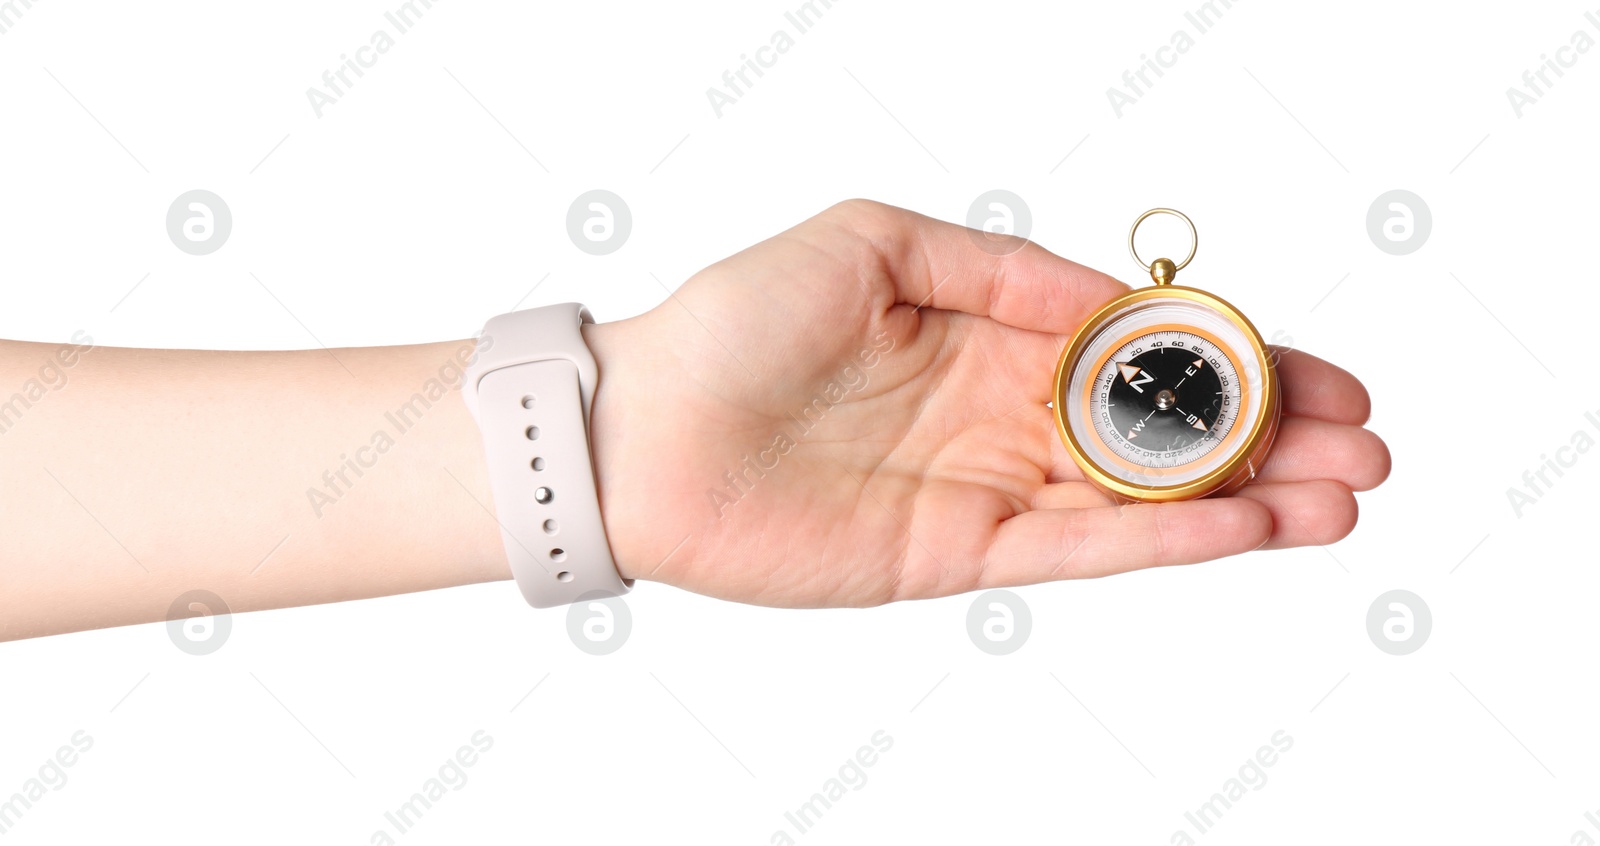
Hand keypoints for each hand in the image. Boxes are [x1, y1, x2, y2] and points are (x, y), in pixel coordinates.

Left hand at [582, 200, 1388, 606]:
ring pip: (1139, 503)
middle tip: (1363, 447)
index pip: (1137, 354)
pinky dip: (1162, 544)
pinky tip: (1242, 531)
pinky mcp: (955, 556)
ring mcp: (985, 491)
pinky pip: (1077, 551)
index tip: (1317, 371)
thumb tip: (1112, 292)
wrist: (646, 426)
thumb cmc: (738, 319)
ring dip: (1243, 502)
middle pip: (1159, 436)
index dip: (1229, 363)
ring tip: (1340, 499)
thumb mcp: (876, 240)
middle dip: (1263, 440)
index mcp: (989, 336)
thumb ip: (1004, 267)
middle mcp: (1001, 417)